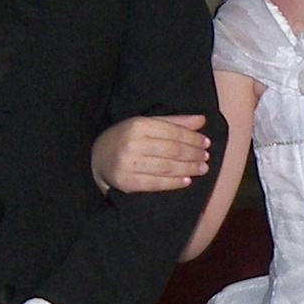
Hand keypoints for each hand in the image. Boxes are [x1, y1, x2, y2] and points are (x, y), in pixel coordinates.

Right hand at [92, 112, 210, 193]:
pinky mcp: (126, 182)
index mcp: (137, 125)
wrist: (97, 158)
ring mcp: (128, 164)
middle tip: (206, 157)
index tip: (206, 142)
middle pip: (172, 150)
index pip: (172, 132)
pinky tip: (187, 181)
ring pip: (166, 167)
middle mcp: (132, 144)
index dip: (192, 138)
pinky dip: (173, 183)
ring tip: (202, 168)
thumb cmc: (127, 138)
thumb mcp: (146, 123)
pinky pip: (155, 184)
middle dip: (193, 154)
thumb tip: (202, 120)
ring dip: (188, 169)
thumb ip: (174, 122)